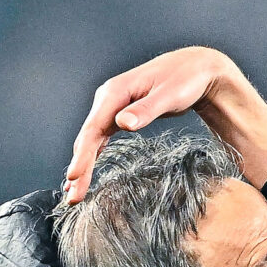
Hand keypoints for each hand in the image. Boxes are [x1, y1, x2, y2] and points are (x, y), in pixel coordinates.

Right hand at [64, 46, 266, 202]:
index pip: (93, 129)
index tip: (73, 177)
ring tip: (73, 193)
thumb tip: (122, 124)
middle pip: (88, 137)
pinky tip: (84, 173)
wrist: (195, 68)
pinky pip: (100, 139)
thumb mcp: (167, 96)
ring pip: (92, 140)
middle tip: (72, 197)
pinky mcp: (120, 114)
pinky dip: (92, 156)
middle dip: (79, 167)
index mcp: (115, 93)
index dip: (82, 155)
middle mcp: (108, 99)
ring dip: (83, 165)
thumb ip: (145, 110)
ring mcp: (112, 107)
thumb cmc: (184, 80)